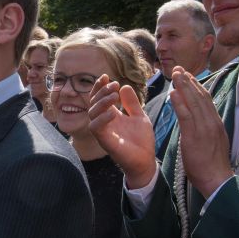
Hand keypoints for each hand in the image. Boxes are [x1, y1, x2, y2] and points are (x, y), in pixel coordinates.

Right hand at [88, 74, 156, 188]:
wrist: (146, 160)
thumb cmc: (142, 140)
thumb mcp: (139, 116)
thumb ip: (132, 103)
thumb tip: (124, 86)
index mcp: (110, 115)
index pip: (99, 98)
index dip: (100, 87)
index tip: (106, 76)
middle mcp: (103, 122)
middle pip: (93, 103)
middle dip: (101, 91)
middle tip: (114, 85)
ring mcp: (103, 132)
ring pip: (92, 114)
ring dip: (102, 102)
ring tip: (114, 96)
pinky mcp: (104, 141)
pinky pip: (96, 128)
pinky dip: (103, 119)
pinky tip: (113, 113)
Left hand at [170, 67, 233, 197]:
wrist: (217, 180)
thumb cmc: (211, 164)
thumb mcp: (211, 141)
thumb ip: (204, 128)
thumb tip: (197, 120)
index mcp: (215, 123)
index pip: (206, 99)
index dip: (196, 85)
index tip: (188, 75)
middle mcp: (212, 122)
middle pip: (200, 96)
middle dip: (189, 81)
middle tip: (179, 68)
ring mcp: (205, 128)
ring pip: (194, 102)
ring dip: (183, 86)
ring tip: (175, 74)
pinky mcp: (195, 136)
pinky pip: (186, 116)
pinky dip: (180, 103)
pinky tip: (173, 93)